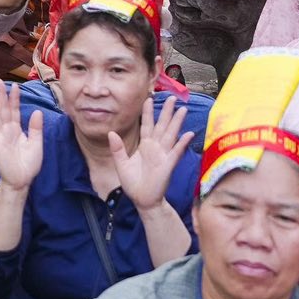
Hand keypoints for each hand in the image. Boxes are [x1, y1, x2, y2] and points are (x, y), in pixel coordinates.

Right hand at [0, 82, 43, 189]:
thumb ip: (36, 128)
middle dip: (0, 95)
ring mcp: (0, 138)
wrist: (22, 180)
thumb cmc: (29, 164)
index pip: (15, 110)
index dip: (14, 98)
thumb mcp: (37, 143)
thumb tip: (37, 111)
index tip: (15, 86)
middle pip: (2, 110)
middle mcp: (6, 131)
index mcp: (16, 129)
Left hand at [108, 97, 191, 211]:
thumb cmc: (133, 183)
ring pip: (171, 135)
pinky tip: (188, 134)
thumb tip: (110, 133)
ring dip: (177, 123)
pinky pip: (176, 152)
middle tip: (173, 98)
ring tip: (183, 110)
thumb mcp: (121, 164)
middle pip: (162, 126)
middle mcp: (155, 148)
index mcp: (144, 146)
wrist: (142, 200)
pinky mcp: (168, 165)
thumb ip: (117, 148)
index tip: (149, 99)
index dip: (148, 113)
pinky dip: (182, 143)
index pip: (147, 125)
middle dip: (167, 112)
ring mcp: (163, 155)